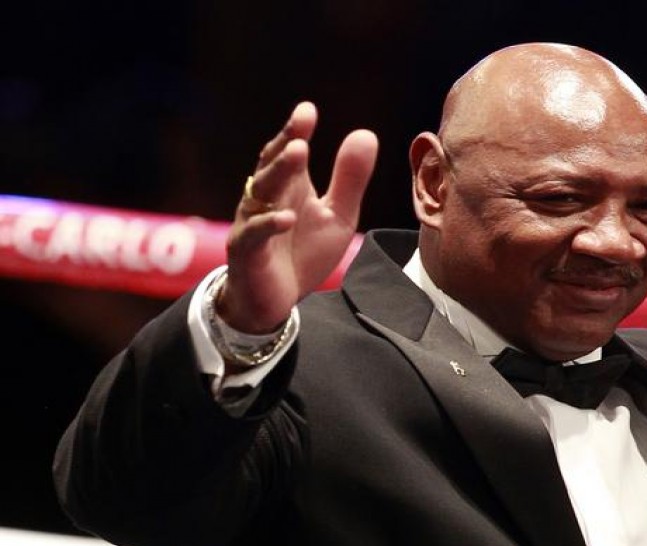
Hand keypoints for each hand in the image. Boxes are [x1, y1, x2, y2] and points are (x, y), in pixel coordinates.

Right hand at [217, 101, 377, 332]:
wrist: (275, 301)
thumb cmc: (302, 254)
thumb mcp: (337, 216)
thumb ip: (349, 180)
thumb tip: (367, 133)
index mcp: (288, 187)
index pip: (287, 152)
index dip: (295, 130)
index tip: (307, 110)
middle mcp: (266, 200)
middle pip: (271, 166)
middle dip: (285, 146)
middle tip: (301, 130)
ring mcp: (252, 224)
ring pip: (261, 193)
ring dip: (279, 172)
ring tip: (298, 152)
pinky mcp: (247, 253)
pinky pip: (255, 235)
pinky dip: (269, 224)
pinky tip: (286, 217)